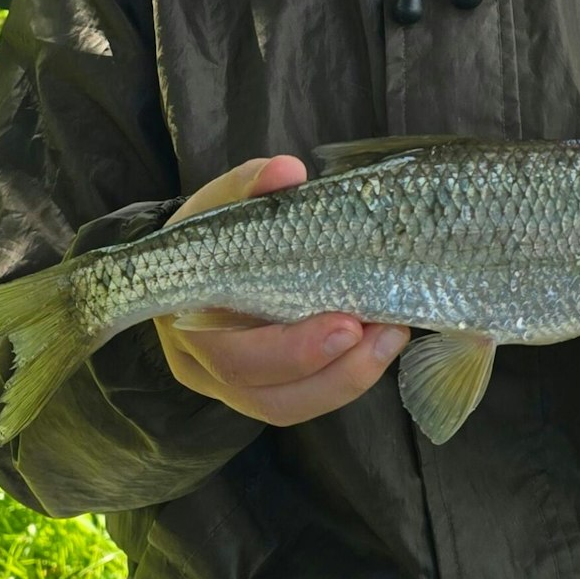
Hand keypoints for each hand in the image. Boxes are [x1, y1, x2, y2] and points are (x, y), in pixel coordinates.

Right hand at [153, 155, 409, 424]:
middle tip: (385, 332)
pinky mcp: (262, 387)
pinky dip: (343, 379)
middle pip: (265, 395)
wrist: (193, 258)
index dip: (292, 351)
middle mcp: (203, 366)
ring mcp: (230, 386)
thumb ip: (250, 185)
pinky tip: (379, 345)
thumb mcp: (222, 201)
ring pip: (287, 407)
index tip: (347, 324)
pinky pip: (302, 400)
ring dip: (347, 380)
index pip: (232, 355)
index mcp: (188, 319)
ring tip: (392, 337)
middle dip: (333, 371)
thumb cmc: (210, 231)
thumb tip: (287, 171)